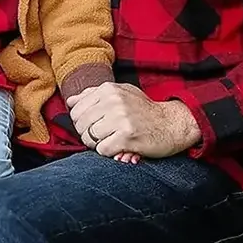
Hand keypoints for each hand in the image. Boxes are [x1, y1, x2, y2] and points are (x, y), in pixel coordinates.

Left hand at [67, 83, 201, 159]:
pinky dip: (108, 152)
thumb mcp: (120, 93)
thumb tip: (70, 101)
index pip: (76, 109)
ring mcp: (120, 119)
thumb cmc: (143, 110)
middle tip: (100, 137)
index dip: (80, 121)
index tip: (91, 125)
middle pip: (80, 124)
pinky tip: (118, 148)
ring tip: (110, 141)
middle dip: (87, 134)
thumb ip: (93, 95)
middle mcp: (113, 101)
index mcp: (108, 89)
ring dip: (97, 144)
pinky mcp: (127, 137)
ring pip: (89, 138)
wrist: (172, 123)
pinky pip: (103, 150)